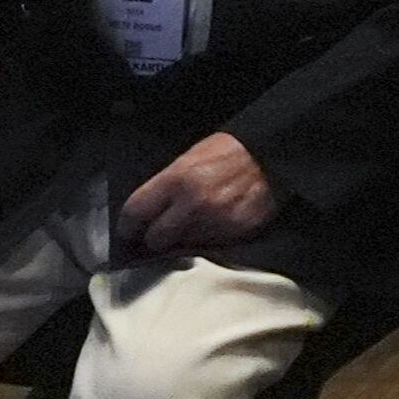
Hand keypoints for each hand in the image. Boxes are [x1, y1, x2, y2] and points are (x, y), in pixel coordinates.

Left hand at [120, 131, 274, 253]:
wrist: (271, 153)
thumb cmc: (228, 151)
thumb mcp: (189, 158)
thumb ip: (166, 186)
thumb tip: (148, 212)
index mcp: (176, 179)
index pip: (135, 213)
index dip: (127, 226)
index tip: (128, 232)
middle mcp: (192, 204)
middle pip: (155, 239)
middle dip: (154, 238)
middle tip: (158, 233)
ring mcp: (214, 222)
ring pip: (182, 247)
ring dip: (183, 240)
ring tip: (194, 223)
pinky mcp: (234, 234)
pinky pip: (209, 246)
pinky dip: (207, 240)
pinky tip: (215, 223)